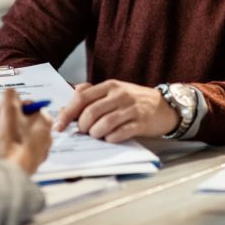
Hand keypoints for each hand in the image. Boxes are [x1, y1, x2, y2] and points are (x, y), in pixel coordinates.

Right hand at [0, 88, 52, 175]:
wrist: (12, 171)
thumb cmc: (14, 142)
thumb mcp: (8, 110)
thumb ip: (9, 96)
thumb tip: (10, 92)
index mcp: (44, 120)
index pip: (26, 105)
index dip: (9, 106)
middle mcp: (44, 135)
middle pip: (19, 120)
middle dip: (2, 121)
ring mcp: (37, 150)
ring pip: (15, 134)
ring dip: (1, 133)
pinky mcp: (28, 161)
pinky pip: (15, 148)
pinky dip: (5, 146)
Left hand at [54, 80, 180, 142]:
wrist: (165, 107)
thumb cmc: (134, 101)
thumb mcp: (113, 92)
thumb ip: (90, 96)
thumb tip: (65, 107)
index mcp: (110, 86)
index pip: (82, 97)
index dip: (67, 113)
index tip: (59, 126)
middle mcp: (120, 94)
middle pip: (91, 112)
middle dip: (82, 126)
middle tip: (84, 132)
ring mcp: (131, 108)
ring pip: (104, 123)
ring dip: (95, 134)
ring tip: (97, 135)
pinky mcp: (141, 123)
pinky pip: (120, 133)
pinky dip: (111, 138)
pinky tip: (110, 138)